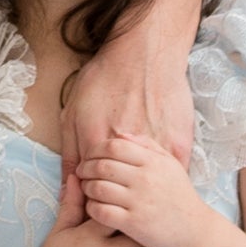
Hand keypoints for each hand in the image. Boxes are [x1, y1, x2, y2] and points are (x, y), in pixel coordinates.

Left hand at [60, 17, 197, 182]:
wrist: (144, 53)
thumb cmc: (105, 78)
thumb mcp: (72, 113)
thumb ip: (69, 156)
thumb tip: (66, 193)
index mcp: (97, 146)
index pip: (91, 190)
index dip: (92, 190)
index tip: (94, 184)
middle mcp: (126, 152)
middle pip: (118, 191)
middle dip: (114, 192)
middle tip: (115, 180)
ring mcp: (156, 150)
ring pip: (146, 188)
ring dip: (140, 189)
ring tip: (136, 177)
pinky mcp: (179, 146)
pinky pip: (170, 175)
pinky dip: (163, 178)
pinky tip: (157, 171)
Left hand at [68, 129, 203, 246]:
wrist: (194, 230)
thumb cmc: (179, 195)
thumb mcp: (170, 164)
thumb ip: (147, 146)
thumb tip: (120, 135)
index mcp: (153, 162)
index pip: (115, 146)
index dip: (96, 150)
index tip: (90, 157)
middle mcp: (145, 179)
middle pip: (102, 166)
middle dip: (86, 168)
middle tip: (83, 173)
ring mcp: (139, 202)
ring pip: (98, 188)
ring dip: (87, 188)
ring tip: (87, 190)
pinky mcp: (133, 224)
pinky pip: (101, 211)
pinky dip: (92, 208)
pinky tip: (94, 207)